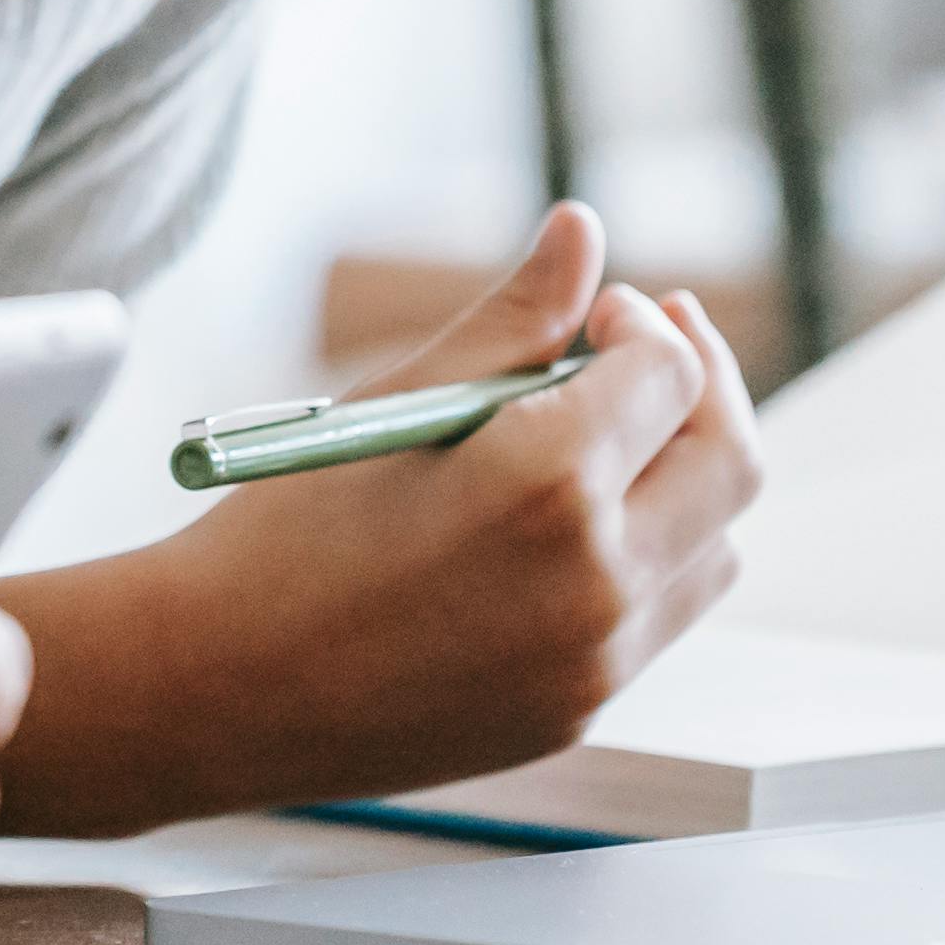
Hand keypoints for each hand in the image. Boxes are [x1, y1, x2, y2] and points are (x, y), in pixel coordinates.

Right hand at [0, 207, 756, 832]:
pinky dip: (646, 558)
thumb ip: (512, 320)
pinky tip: (571, 527)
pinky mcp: (573, 714)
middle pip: (732, 463)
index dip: (645, 324)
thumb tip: (582, 230)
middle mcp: (596, 582)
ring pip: (715, 550)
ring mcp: (593, 664)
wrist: (212, 688)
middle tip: (651, 344)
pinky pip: (658, 621)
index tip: (600, 311)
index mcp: (548, 483)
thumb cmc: (283, 531)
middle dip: (704, 386)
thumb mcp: (396, 404)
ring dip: (688, 480)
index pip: (669, 375)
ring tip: (615, 441)